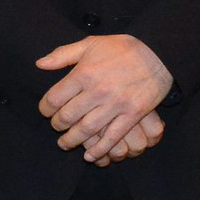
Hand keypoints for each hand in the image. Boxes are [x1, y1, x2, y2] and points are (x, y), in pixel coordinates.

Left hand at [36, 34, 172, 159]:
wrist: (159, 53)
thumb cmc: (123, 48)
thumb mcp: (90, 43)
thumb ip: (63, 54)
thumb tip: (40, 64)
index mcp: (84, 73)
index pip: (55, 98)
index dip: (45, 108)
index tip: (46, 112)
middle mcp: (97, 90)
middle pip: (68, 116)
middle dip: (57, 126)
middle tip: (56, 128)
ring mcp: (116, 104)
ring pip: (87, 130)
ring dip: (73, 141)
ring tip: (65, 144)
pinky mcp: (132, 114)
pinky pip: (113, 137)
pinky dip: (99, 149)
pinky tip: (90, 156)